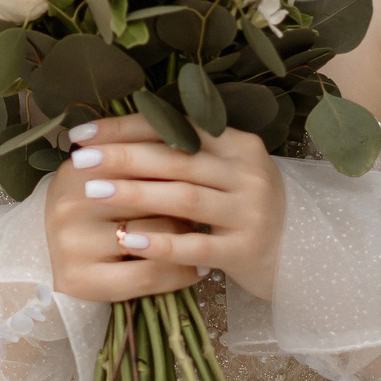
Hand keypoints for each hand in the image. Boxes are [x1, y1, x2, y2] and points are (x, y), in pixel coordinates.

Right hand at [44, 115, 204, 304]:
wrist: (48, 263)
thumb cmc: (92, 215)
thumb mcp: (103, 179)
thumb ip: (136, 155)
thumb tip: (191, 135)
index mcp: (78, 169)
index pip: (140, 158)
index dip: (180, 163)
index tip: (207, 169)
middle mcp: (71, 204)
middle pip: (151, 195)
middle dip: (186, 201)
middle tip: (212, 205)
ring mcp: (73, 244)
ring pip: (154, 236)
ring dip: (188, 238)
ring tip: (204, 237)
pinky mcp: (81, 280)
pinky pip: (149, 275)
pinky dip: (181, 274)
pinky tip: (198, 269)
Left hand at [54, 114, 286, 303]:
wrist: (300, 253)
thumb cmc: (243, 206)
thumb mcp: (225, 171)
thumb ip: (183, 152)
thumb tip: (113, 138)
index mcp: (238, 144)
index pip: (177, 127)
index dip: (127, 127)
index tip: (84, 133)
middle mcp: (248, 172)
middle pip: (177, 160)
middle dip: (124, 157)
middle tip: (81, 161)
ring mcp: (251, 212)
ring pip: (185, 198)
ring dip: (135, 195)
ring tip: (93, 194)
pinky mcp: (247, 250)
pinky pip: (198, 245)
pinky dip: (162, 243)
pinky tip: (129, 242)